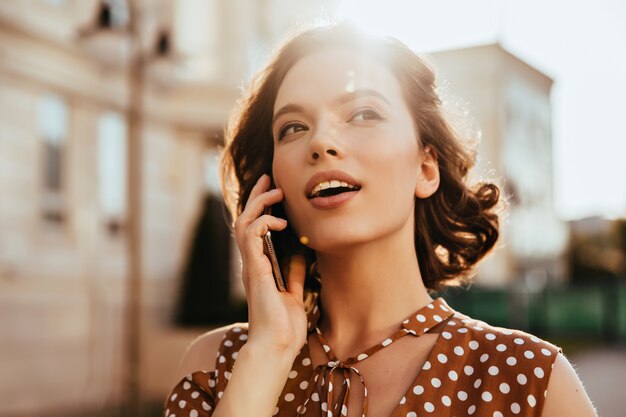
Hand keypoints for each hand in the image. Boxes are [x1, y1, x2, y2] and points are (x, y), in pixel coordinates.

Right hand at [233, 174, 307, 356]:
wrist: (277, 346)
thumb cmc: (284, 326)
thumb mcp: (293, 292)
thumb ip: (292, 272)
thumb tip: (299, 254)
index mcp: (259, 267)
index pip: (254, 229)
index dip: (261, 207)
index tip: (273, 189)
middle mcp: (251, 263)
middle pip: (245, 219)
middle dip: (256, 196)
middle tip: (268, 178)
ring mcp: (250, 265)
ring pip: (243, 223)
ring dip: (258, 203)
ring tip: (275, 192)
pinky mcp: (254, 269)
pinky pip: (251, 235)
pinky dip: (264, 222)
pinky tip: (280, 222)